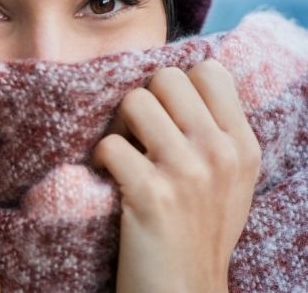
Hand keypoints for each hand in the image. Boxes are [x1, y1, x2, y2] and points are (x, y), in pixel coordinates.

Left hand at [91, 59, 261, 292]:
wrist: (184, 292)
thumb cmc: (199, 232)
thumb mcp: (230, 180)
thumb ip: (215, 132)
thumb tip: (179, 83)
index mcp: (242, 145)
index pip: (209, 71)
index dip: (178, 86)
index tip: (166, 114)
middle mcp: (219, 152)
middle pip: (166, 78)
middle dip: (144, 100)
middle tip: (137, 133)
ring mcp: (187, 172)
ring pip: (134, 102)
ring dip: (118, 126)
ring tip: (122, 154)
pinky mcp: (151, 194)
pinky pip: (110, 144)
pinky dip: (99, 159)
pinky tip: (107, 177)